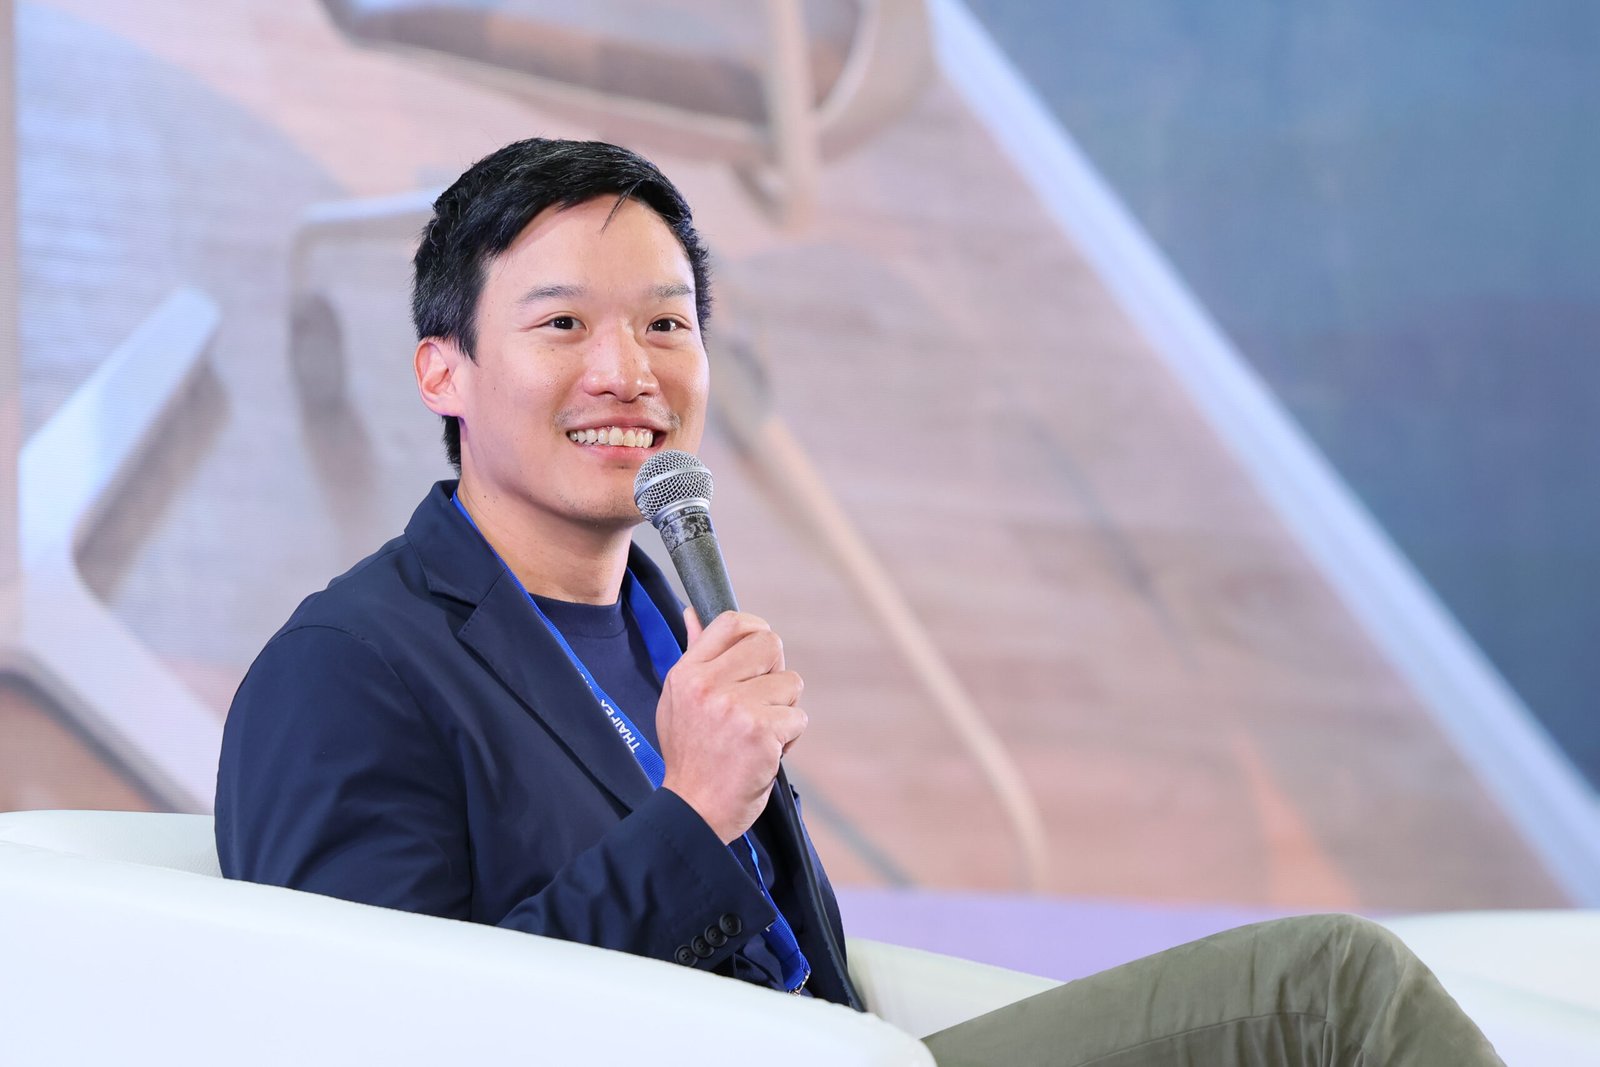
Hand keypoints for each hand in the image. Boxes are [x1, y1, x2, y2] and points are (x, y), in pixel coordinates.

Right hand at [657, 609, 806, 843]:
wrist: (693, 812)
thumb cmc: (690, 756)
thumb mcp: (677, 701)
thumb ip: (694, 655)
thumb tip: (694, 613)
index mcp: (687, 673)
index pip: (731, 622)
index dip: (755, 632)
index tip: (759, 655)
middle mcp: (709, 685)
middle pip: (770, 644)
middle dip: (775, 672)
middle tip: (761, 702)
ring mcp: (736, 708)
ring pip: (790, 683)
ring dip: (783, 710)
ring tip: (757, 734)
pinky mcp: (762, 733)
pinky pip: (798, 718)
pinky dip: (788, 738)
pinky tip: (765, 753)